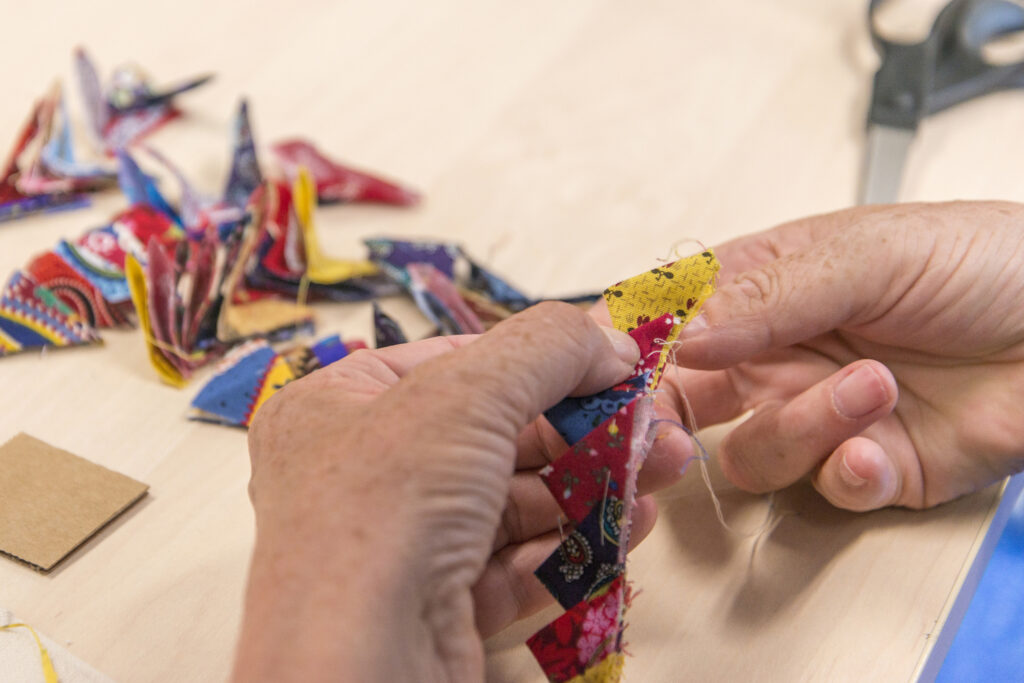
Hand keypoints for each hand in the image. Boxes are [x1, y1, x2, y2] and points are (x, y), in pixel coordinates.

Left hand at [231, 302, 691, 682]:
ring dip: (593, 483)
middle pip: (495, 433)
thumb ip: (544, 350)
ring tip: (661, 468)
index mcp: (340, 405)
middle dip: (584, 426)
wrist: (357, 669)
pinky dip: (576, 541)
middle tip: (654, 423)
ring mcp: (402, 543)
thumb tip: (607, 340)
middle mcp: (364, 472)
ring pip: (514, 500)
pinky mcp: (439, 605)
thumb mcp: (465, 396)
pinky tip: (630, 523)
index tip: (610, 361)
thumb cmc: (382, 512)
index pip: (451, 362)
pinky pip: (517, 561)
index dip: (537, 357)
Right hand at [660, 201, 1023, 510]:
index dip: (634, 347)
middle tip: (670, 424)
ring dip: (802, 428)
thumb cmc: (991, 263)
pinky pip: (827, 489)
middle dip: (669, 420)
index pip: (672, 318)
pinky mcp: (871, 468)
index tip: (612, 370)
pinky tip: (878, 447)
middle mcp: (782, 355)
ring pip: (754, 452)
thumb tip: (684, 334)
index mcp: (768, 288)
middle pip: (687, 400)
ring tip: (870, 388)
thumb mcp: (873, 254)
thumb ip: (770, 294)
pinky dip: (846, 473)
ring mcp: (822, 415)